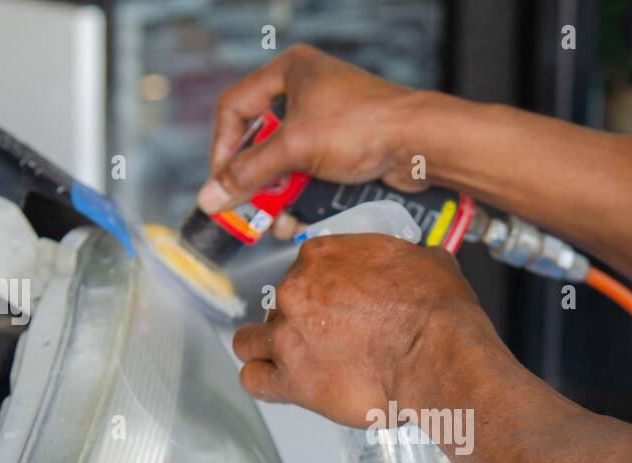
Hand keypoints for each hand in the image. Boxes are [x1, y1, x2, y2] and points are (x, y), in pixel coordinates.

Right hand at [200, 45, 434, 215]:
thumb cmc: (364, 126)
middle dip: (253, 180)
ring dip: (276, 196)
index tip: (220, 183)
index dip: (223, 148)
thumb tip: (211, 197)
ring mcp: (325, 123)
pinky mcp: (343, 151)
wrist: (420, 144)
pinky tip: (298, 219)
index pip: (235, 108)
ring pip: (284, 165)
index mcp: (289, 72)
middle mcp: (305, 93)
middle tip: (245, 208)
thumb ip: (250, 174)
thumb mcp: (296, 148)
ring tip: (276, 220)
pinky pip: (308, 176)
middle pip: (259, 142)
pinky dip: (300, 198)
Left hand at [231, 234, 499, 427]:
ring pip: (251, 341)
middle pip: (279, 305)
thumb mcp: (427, 261)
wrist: (436, 354)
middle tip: (325, 338)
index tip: (334, 306)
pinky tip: (279, 384)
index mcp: (322, 256)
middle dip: (298, 320)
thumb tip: (414, 263)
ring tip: (291, 361)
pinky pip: (254, 380)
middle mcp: (296, 291)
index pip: (304, 269)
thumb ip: (404, 260)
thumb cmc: (436, 312)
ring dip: (267, 349)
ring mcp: (288, 336)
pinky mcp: (291, 380)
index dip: (320, 290)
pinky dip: (263, 382)